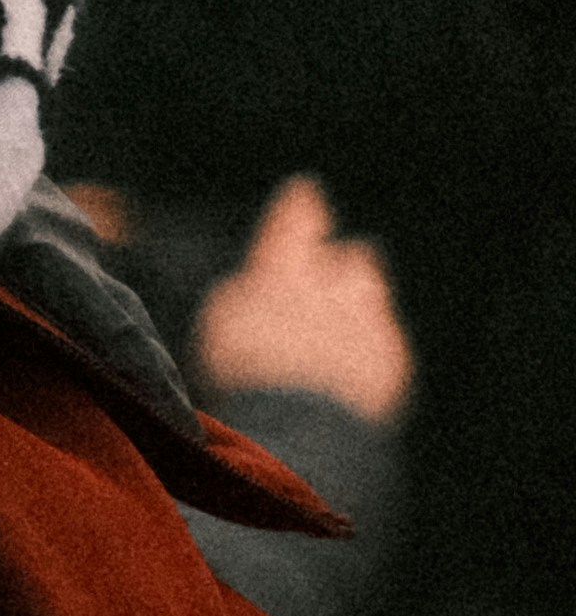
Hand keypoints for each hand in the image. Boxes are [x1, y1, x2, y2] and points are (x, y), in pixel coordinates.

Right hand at [192, 174, 414, 427]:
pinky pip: (385, 346)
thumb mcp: (221, 325)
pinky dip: (367, 355)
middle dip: (340, 267)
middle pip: (353, 260)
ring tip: (337, 331)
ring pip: (372, 298)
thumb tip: (254, 283)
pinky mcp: (394, 361)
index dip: (299, 209)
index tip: (305, 190)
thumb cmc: (247, 375)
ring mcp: (372, 322)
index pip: (296, 224)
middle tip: (325, 281)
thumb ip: (242, 295)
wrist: (305, 425)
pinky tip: (347, 377)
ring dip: (358, 307)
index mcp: (284, 274)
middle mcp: (336, 287)